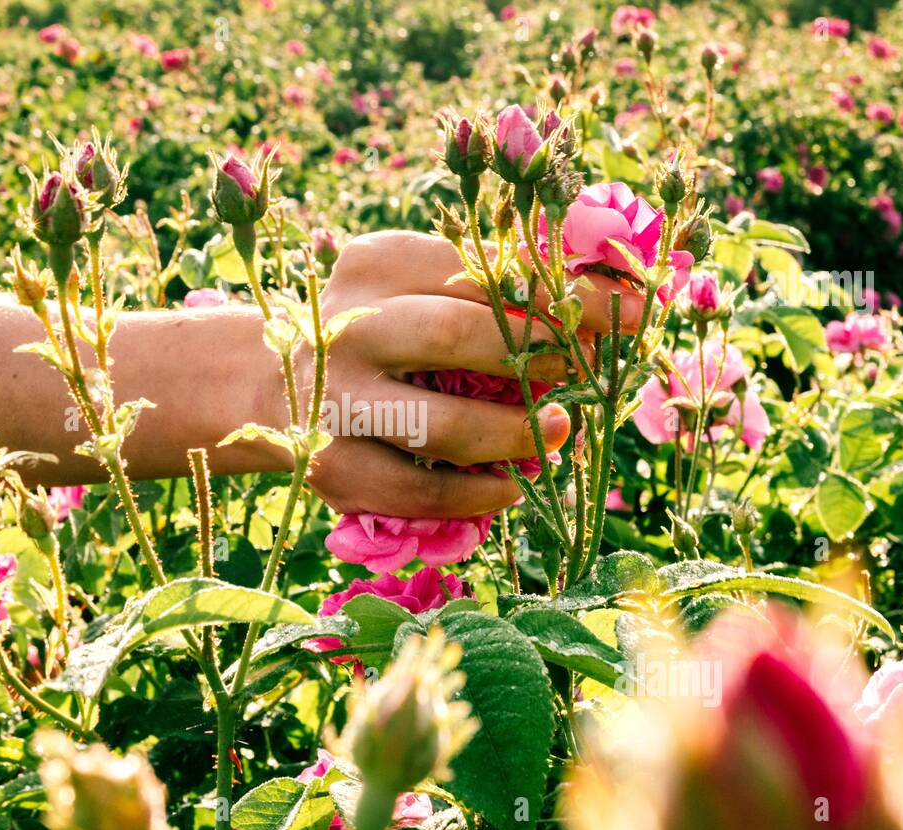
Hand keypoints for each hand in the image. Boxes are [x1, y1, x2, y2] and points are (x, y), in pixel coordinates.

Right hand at [274, 230, 643, 517]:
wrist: (267, 385)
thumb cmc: (377, 333)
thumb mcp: (419, 289)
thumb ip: (495, 289)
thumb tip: (615, 299)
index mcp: (377, 264)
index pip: (485, 270)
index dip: (568, 294)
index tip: (636, 310)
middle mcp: (346, 325)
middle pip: (460, 334)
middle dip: (541, 356)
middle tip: (582, 372)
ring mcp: (334, 401)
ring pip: (441, 424)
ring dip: (517, 433)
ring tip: (559, 432)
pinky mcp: (332, 467)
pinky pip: (420, 488)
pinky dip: (477, 492)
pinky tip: (510, 485)